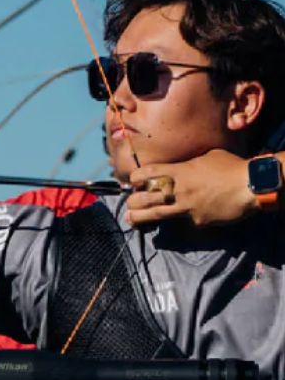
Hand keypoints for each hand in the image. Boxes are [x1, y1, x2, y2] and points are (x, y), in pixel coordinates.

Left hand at [126, 150, 256, 228]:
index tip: (133, 181)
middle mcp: (178, 190)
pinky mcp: (197, 221)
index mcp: (180, 171)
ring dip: (141, 218)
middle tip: (129, 205)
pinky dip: (182, 222)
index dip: (137, 178)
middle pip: (146, 198)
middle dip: (134, 202)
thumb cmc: (230, 167)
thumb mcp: (207, 156)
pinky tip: (184, 220)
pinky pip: (185, 222)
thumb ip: (190, 163)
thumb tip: (183, 166)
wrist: (249, 186)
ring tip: (131, 220)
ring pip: (157, 214)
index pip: (149, 173)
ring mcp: (186, 208)